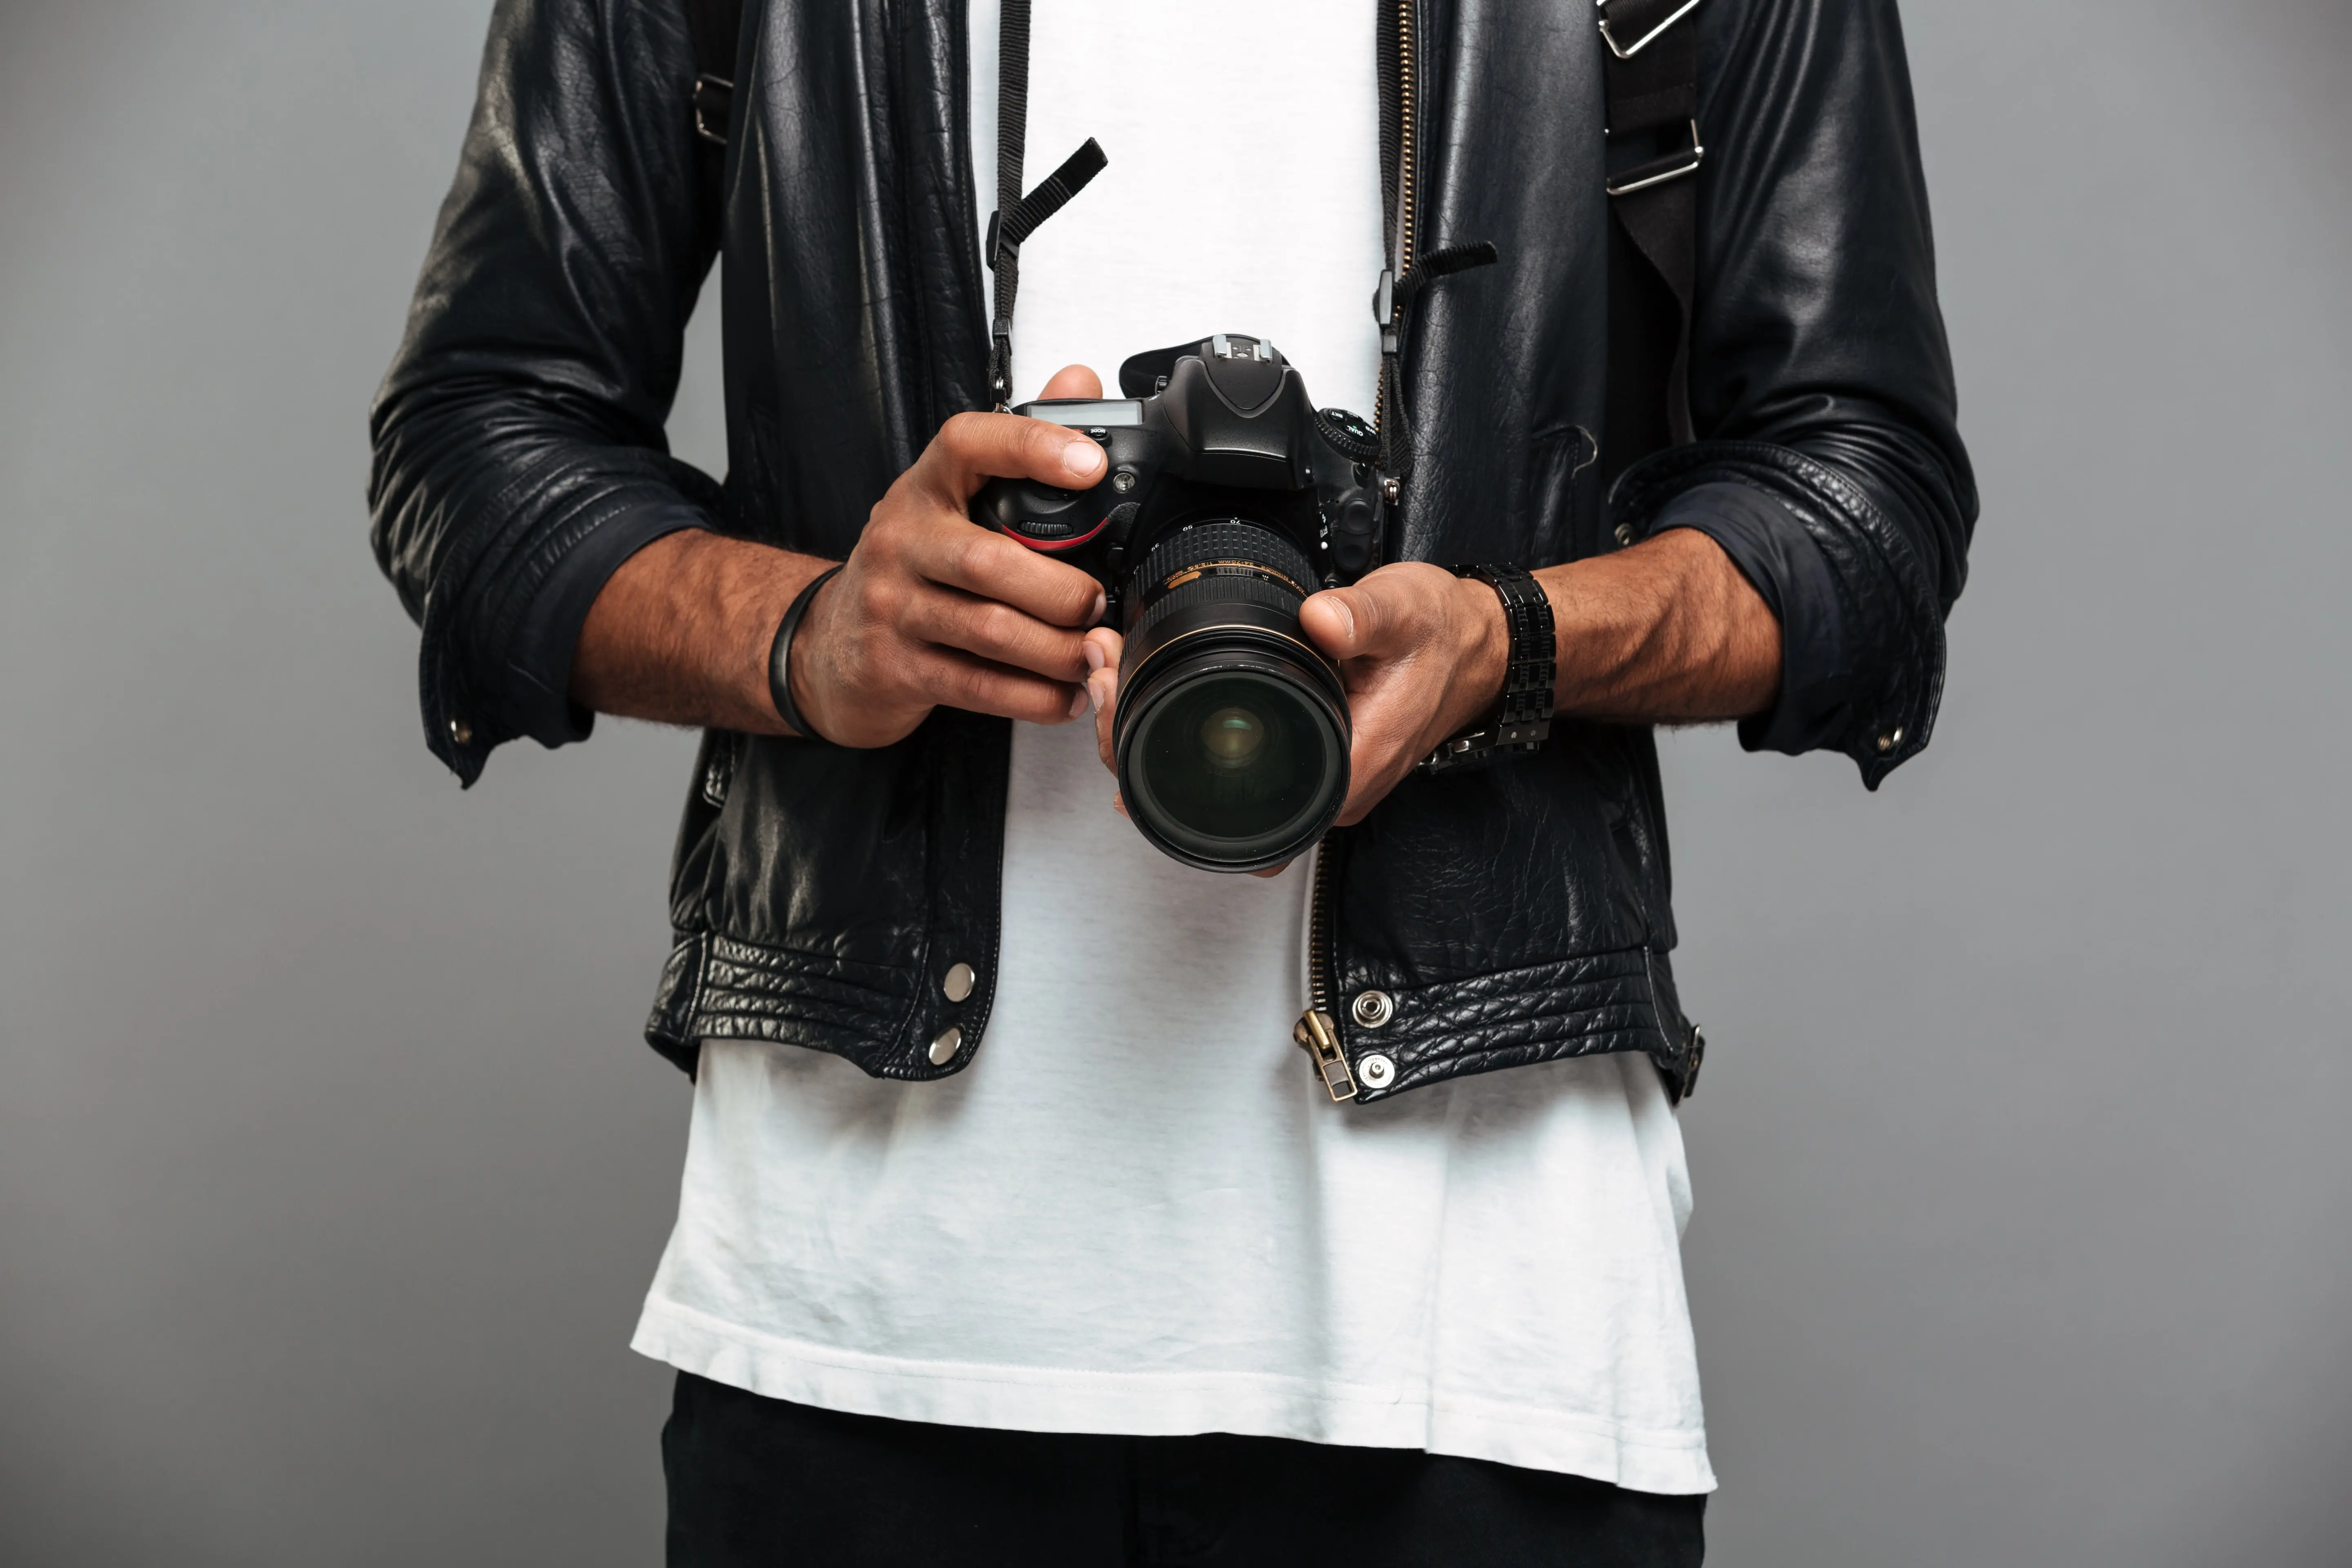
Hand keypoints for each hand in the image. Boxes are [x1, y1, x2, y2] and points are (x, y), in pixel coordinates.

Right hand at [789, 373, 1111, 746]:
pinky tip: (1065, 697)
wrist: (828, 646)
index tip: (1090, 463)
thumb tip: (1078, 380)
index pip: (969, 444)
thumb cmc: (911, 568)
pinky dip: (1033, 697)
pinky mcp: (895, 668)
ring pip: (989, 630)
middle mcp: (901, 540)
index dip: (1031, 448)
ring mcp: (892, 606)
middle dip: (1060, 591)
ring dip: (1056, 650)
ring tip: (1094, 655)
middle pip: (989, 562)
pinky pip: (976, 685)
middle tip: (1099, 605)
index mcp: (925, 488)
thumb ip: (1018, 446)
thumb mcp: (952, 502)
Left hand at [1082, 560, 1507, 861]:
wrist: (1478, 647)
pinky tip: (1142, 695)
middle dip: (1133, 746)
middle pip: (1199, 807)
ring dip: (1146, 737)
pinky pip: (1222, 769)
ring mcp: (1307, 782)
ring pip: (1205, 791)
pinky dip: (1174, 733)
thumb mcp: (1405, 612)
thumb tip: (1321, 621)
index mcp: (1340, 774)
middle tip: (1100, 679)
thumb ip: (1363, 618)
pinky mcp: (1298, 759)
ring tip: (1107, 679)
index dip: (1157, 770)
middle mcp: (1319, 794)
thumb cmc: (1444, 640)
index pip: (1227, 812)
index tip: (1117, 712)